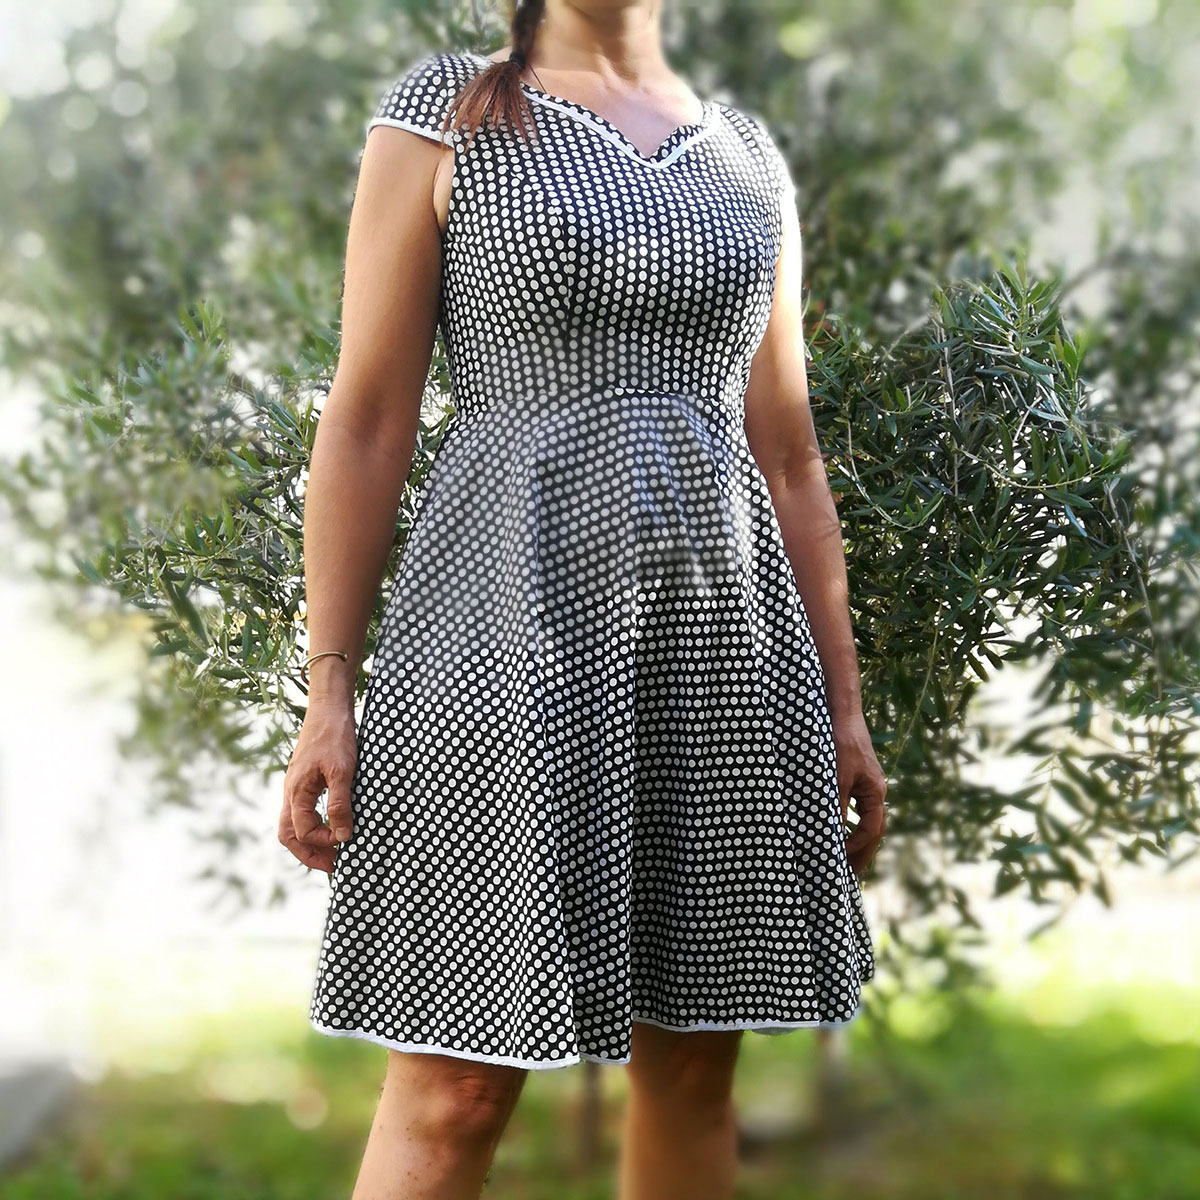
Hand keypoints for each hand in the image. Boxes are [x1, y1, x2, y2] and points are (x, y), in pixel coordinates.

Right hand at [279, 700, 357, 873]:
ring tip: (332, 852)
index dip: (323, 843)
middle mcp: (291, 792)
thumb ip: (339, 804)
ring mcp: (295, 786)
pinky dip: (313, 825)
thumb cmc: (334, 736)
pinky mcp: (304, 779)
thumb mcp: (342, 771)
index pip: (302, 832)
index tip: (346, 841)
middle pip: (288, 835)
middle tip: (333, 866)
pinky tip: (331, 825)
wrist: (329, 708)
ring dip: (310, 841)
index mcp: (296, 792)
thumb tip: (342, 836)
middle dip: (308, 854)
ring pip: (292, 823)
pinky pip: (301, 810)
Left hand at [831, 709, 887, 876]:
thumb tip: (833, 834)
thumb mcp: (836, 777)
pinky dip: (851, 823)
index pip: (870, 829)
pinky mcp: (856, 777)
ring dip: (858, 839)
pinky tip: (840, 830)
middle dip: (862, 851)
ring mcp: (867, 784)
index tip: (838, 858)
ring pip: (867, 819)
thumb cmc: (840, 743)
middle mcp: (875, 790)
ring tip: (846, 860)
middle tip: (851, 875)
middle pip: (873, 829)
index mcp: (875, 792)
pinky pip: (858, 807)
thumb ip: (837, 805)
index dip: (856, 846)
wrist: (841, 712)